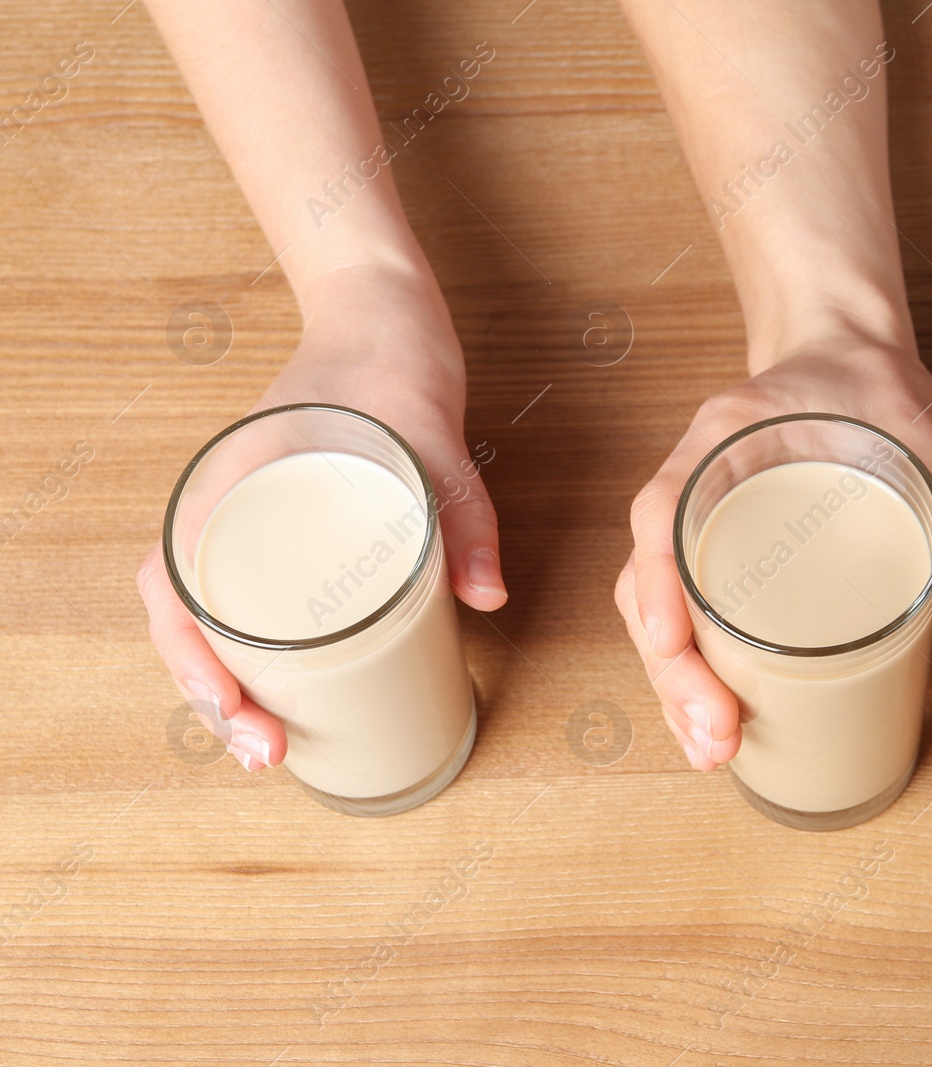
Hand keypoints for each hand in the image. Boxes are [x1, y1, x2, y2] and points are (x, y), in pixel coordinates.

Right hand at [135, 264, 507, 771]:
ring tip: (269, 745)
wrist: (382, 310)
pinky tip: (283, 692)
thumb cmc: (389, 365)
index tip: (240, 715)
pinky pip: (245, 594)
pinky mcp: (281, 524)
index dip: (190, 662)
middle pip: (183, 621)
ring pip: (208, 616)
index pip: (172, 587)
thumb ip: (464, 515)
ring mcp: (247, 516)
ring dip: (225, 684)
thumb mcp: (433, 439)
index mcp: (230, 485)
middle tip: (268, 755)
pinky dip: (250, 649)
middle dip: (212, 698)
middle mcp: (222, 506)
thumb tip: (488, 596)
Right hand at [615, 326, 931, 770]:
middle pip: (648, 586)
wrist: (843, 348)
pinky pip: (685, 612)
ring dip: (675, 687)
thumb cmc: (865, 380)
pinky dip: (693, 670)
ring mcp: (699, 520)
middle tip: (716, 740)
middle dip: (673, 674)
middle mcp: (693, 483)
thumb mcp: (915, 427)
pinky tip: (717, 722)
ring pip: (658, 611)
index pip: (661, 517)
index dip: (659, 591)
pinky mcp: (720, 549)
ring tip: (712, 751)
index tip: (680, 653)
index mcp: (721, 442)